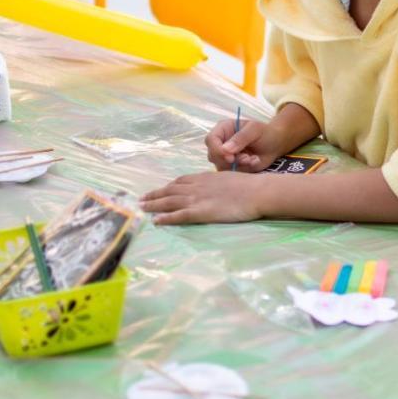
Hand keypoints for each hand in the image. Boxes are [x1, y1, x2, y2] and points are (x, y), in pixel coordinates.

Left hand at [141, 171, 271, 224]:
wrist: (256, 192)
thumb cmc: (248, 186)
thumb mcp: (228, 179)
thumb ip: (217, 183)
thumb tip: (214, 188)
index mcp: (204, 177)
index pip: (180, 181)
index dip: (167, 186)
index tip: (159, 190)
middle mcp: (196, 186)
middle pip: (170, 190)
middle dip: (154, 195)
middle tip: (141, 199)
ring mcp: (197, 199)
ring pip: (169, 201)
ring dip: (154, 205)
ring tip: (142, 209)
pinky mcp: (200, 212)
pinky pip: (178, 215)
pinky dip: (166, 218)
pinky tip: (156, 221)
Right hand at [206, 117, 286, 171]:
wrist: (275, 145)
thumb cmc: (265, 133)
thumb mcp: (255, 130)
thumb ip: (241, 138)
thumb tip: (225, 150)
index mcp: (223, 129)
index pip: (211, 140)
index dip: (217, 150)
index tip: (230, 157)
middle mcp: (221, 143)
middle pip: (213, 156)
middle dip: (229, 161)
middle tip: (246, 158)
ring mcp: (225, 156)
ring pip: (221, 166)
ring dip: (238, 165)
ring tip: (252, 159)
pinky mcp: (232, 167)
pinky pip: (231, 174)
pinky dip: (244, 170)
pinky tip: (254, 162)